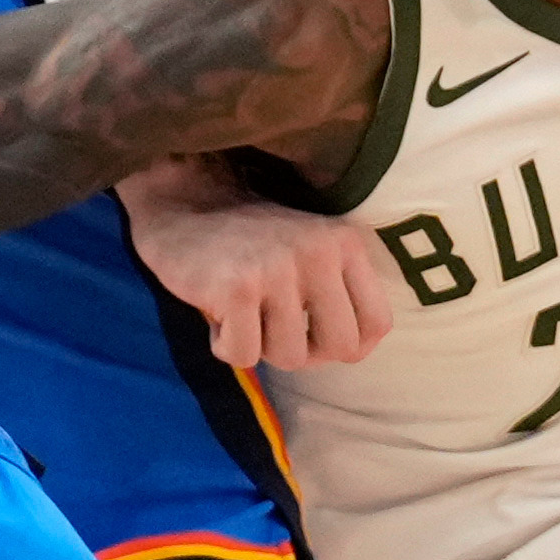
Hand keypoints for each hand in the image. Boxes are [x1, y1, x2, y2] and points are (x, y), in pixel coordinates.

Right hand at [120, 164, 396, 368]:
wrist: (181, 202)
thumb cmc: (246, 242)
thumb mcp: (308, 251)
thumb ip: (337, 292)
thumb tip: (351, 354)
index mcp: (344, 243)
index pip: (378, 323)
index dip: (348, 346)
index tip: (315, 337)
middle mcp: (318, 252)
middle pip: (341, 347)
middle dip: (306, 353)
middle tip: (273, 331)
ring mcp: (277, 268)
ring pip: (290, 356)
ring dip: (260, 347)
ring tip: (241, 314)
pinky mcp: (236, 287)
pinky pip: (244, 355)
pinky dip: (225, 346)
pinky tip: (216, 316)